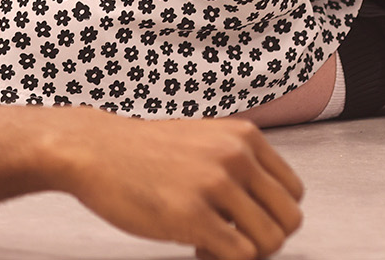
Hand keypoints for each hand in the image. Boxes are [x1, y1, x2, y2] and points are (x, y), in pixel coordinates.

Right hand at [60, 116, 304, 259]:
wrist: (91, 150)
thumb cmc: (140, 151)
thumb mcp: (202, 140)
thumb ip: (238, 164)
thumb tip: (268, 209)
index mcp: (243, 136)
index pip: (293, 191)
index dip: (272, 214)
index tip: (246, 219)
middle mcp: (235, 157)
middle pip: (289, 220)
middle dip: (265, 238)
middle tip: (234, 239)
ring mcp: (215, 185)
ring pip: (270, 241)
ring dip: (246, 253)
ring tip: (213, 241)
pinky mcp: (193, 215)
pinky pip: (240, 256)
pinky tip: (196, 246)